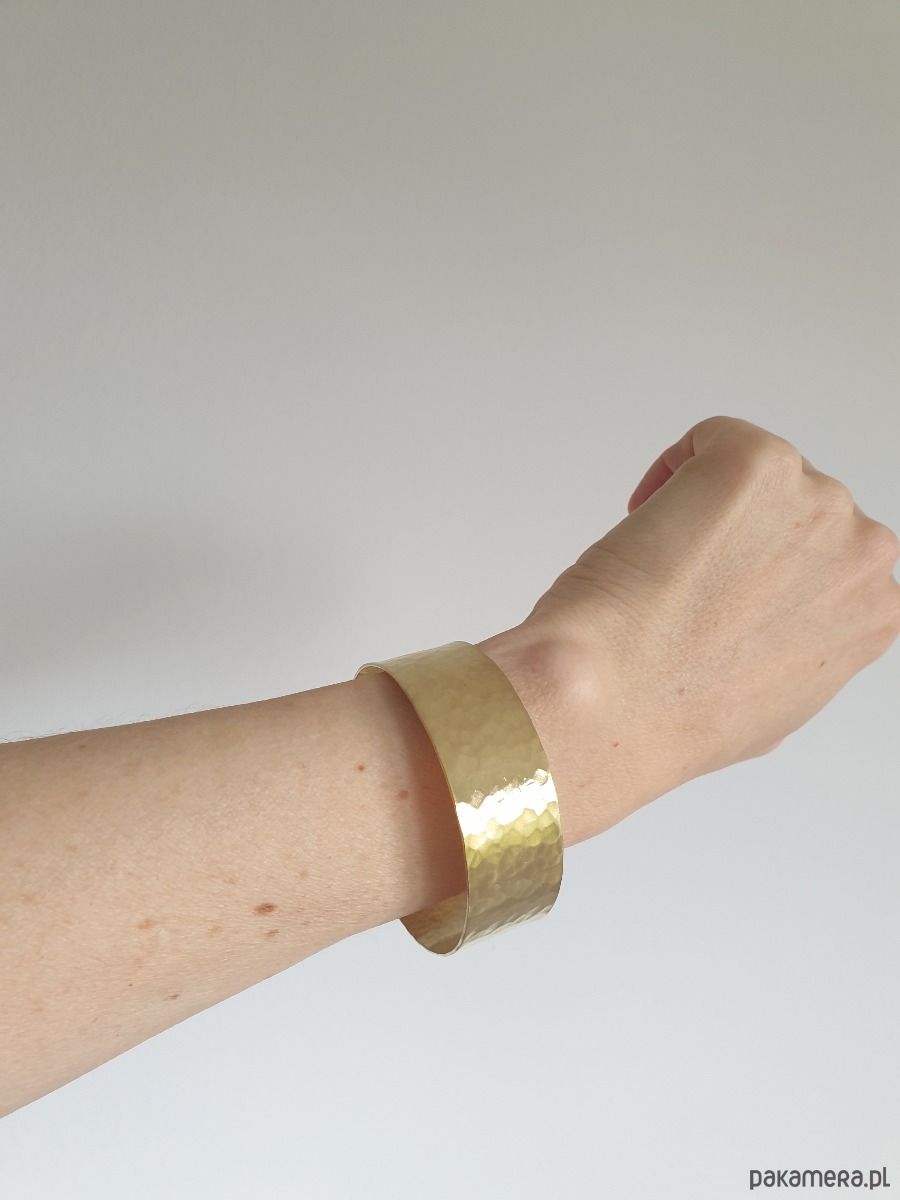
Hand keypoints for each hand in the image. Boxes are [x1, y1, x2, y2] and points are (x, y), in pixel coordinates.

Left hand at [484, 415, 899, 842]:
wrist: (615, 695)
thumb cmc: (673, 716)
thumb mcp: (773, 704)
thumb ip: (796, 648)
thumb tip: (768, 629)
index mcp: (874, 610)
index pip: (830, 560)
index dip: (767, 572)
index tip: (720, 588)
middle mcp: (862, 550)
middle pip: (798, 513)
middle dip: (742, 537)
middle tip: (682, 572)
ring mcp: (814, 500)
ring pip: (757, 478)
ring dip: (708, 505)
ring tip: (658, 555)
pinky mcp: (756, 462)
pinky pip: (712, 441)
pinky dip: (672, 470)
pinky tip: (642, 515)